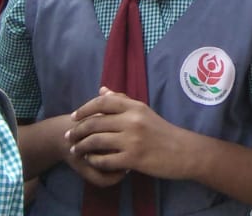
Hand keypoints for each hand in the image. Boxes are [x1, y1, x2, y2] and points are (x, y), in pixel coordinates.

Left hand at [66, 88, 188, 186]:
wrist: (183, 151)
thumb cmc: (162, 131)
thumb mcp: (144, 112)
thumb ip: (122, 101)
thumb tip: (102, 90)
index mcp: (135, 107)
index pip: (102, 102)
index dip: (84, 109)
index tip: (74, 117)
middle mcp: (132, 120)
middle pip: (95, 122)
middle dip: (77, 130)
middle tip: (68, 136)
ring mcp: (132, 140)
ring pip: (96, 141)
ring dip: (81, 146)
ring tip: (75, 150)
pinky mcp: (133, 159)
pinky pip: (105, 160)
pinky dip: (94, 160)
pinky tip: (90, 160)